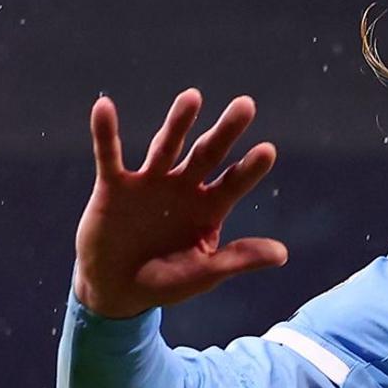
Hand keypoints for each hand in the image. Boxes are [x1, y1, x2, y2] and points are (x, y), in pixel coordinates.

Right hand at [73, 89, 286, 319]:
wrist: (116, 290)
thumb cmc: (165, 282)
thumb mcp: (204, 273)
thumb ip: (237, 259)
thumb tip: (283, 254)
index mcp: (209, 208)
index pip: (234, 183)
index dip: (249, 168)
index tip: (267, 150)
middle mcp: (183, 188)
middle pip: (208, 154)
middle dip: (225, 132)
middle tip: (246, 105)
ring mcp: (149, 183)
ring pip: (166, 146)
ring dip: (178, 123)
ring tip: (193, 97)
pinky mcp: (114, 186)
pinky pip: (109, 155)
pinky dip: (106, 132)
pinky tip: (104, 106)